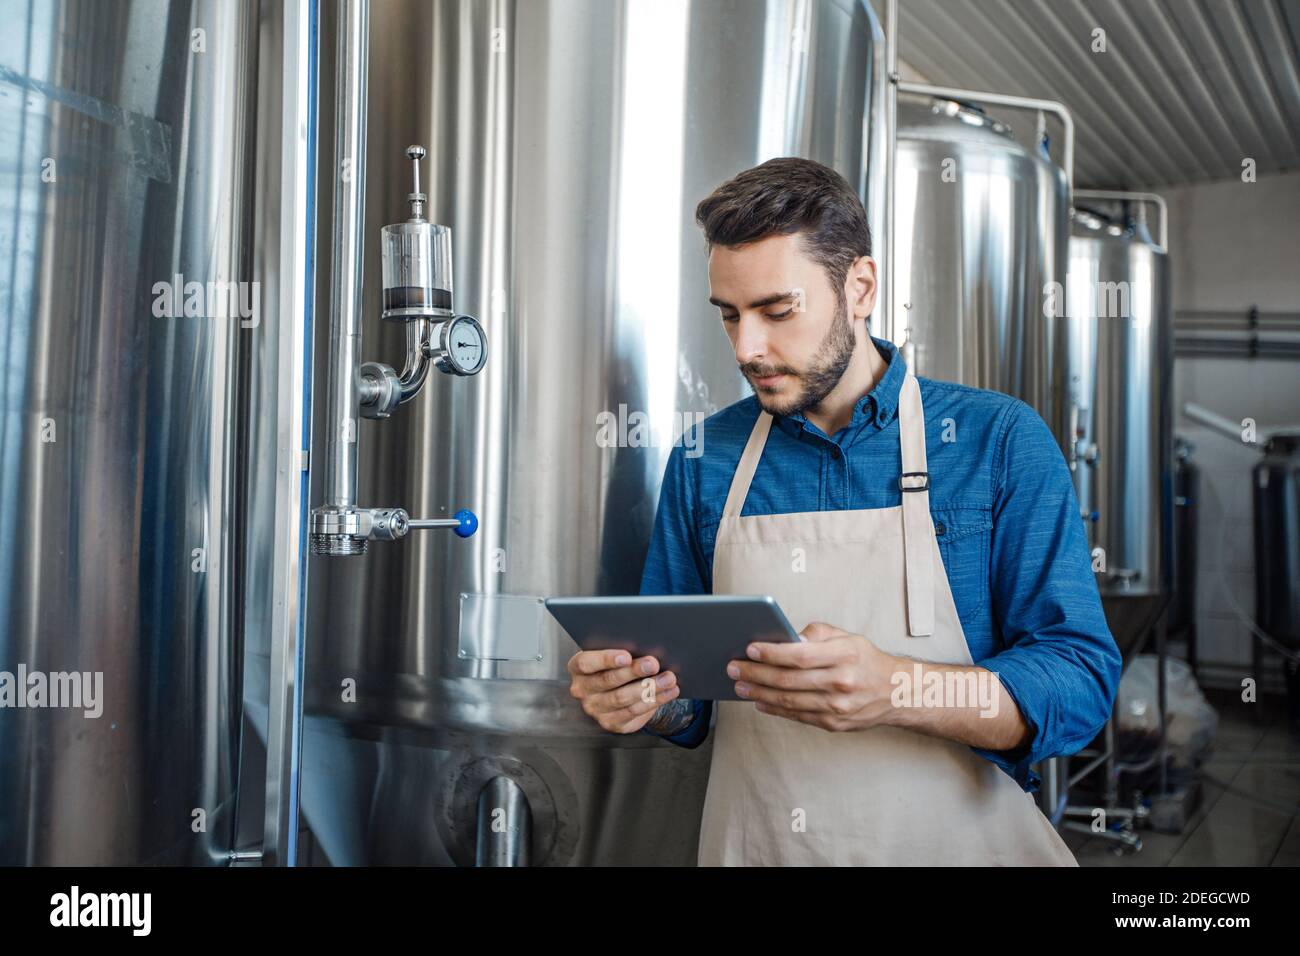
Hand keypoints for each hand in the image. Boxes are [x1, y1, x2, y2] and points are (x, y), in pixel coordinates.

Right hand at [567, 649, 679, 733]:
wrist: (617, 688)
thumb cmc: (615, 664)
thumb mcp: (613, 653)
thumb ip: (622, 650)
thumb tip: (647, 646)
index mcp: (578, 668)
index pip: (586, 663)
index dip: (606, 659)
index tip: (626, 656)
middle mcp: (582, 690)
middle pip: (608, 681)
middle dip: (633, 672)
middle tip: (653, 664)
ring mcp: (595, 709)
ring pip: (623, 699)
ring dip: (649, 688)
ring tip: (669, 678)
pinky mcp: (611, 723)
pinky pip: (634, 712)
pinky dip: (655, 701)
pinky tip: (669, 691)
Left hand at [727, 621, 899, 731]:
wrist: (897, 693)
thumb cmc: (866, 660)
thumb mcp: (847, 637)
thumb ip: (817, 634)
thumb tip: (787, 639)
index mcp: (845, 655)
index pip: (800, 655)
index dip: (772, 653)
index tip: (750, 648)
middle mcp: (842, 682)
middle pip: (789, 680)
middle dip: (756, 673)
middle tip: (734, 667)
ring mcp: (838, 706)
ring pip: (789, 701)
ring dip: (759, 693)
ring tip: (740, 685)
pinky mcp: (834, 724)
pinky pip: (798, 716)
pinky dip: (775, 709)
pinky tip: (759, 701)